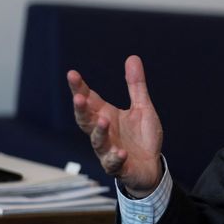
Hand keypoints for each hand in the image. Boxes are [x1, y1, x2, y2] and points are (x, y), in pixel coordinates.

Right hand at [67, 55, 162, 197]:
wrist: (150, 166)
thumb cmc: (142, 137)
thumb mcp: (142, 107)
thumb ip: (136, 85)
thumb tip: (133, 57)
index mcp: (106, 115)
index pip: (89, 100)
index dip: (79, 88)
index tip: (72, 74)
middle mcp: (103, 132)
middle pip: (86, 120)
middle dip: (81, 109)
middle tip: (79, 97)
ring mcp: (109, 150)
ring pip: (97, 142)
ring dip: (99, 132)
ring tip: (103, 120)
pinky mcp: (119, 166)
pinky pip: (114, 163)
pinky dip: (116, 158)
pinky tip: (121, 152)